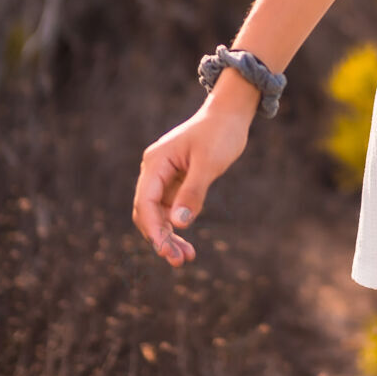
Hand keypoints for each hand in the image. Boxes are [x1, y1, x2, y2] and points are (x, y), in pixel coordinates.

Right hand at [131, 101, 250, 268]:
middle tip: (178, 261)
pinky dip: (177, 226)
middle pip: (148, 212)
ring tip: (185, 258)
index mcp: (156, 162)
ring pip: (158, 214)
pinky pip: (171, 209)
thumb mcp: (209, 163)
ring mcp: (164, 177)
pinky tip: (188, 243)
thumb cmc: (220, 133)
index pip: (146, 202)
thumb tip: (179, 224)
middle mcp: (154, 170)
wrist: (230, 114)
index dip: (154, 229)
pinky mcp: (176, 182)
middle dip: (160, 238)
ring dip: (169, 236)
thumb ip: (193, 192)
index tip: (165, 251)